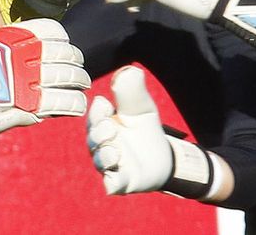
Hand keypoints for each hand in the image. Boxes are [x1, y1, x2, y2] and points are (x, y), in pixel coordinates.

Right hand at [86, 67, 171, 194]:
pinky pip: (112, 184)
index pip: (95, 115)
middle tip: (112, 129)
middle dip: (100, 133)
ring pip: (100, 162)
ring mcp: (110, 164)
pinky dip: (112, 183)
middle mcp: (101, 144)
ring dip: (105, 156)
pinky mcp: (121, 182)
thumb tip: (128, 71)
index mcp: (103, 122)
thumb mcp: (141, 107)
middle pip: (93, 138)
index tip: (107, 105)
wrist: (162, 156)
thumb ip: (133, 91)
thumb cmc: (144, 128)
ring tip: (115, 151)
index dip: (98, 112)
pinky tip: (113, 182)